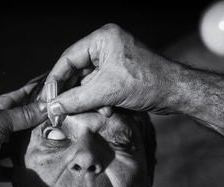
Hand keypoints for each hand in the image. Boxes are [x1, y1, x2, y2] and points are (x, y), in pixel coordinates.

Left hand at [0, 83, 46, 186]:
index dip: (24, 93)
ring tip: (48, 134)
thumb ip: (21, 115)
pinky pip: (13, 163)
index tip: (42, 88)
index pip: (7, 99)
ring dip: (29, 140)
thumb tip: (44, 107)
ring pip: (14, 142)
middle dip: (30, 118)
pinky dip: (23, 163)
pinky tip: (37, 158)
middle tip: (51, 113)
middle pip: (13, 121)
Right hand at [46, 23, 181, 115]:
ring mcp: (114, 60)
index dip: (55, 80)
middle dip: (72, 93)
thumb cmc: (147, 83)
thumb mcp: (106, 92)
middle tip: (59, 110)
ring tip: (93, 111)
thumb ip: (75, 100)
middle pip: (77, 71)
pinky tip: (107, 110)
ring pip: (89, 82)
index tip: (46, 98)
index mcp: (102, 39)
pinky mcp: (120, 73)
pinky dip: (100, 100)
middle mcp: (106, 46)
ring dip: (89, 99)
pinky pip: (101, 87)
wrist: (177, 92)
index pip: (68, 59)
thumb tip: (52, 108)